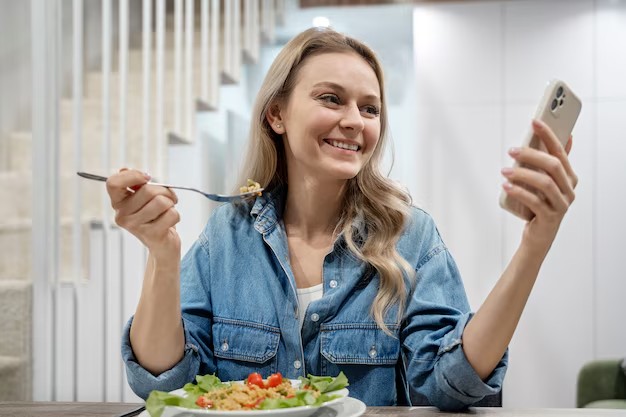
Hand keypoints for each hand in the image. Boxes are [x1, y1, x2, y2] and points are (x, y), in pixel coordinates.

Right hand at [106, 168, 180, 258]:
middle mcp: (122, 215)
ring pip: (161, 202)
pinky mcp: (151, 234)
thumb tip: (124, 169)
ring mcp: (135, 226)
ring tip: (168, 210)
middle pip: (148, 190)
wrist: (162, 245)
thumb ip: (136, 184)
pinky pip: (172, 214)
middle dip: (165, 191)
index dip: (132, 175)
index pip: (113, 183)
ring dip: (171, 203)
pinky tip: (169, 222)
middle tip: (168, 198)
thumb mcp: (144, 198)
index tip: (147, 177)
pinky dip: (176, 215)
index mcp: (118, 203)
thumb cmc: (155, 217)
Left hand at [501, 119, 577, 248]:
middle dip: (532, 154)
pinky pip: (534, 201)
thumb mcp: (544, 182)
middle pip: (553, 165)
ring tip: (504, 171)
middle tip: (511, 150)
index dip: (548, 135)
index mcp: (569, 177)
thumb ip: (548, 163)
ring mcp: (561, 204)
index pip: (560, 151)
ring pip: (544, 183)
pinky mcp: (550, 217)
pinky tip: (506, 186)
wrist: (539, 235)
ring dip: (522, 173)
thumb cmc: (540, 204)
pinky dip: (519, 192)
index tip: (534, 122)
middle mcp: (569, 189)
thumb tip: (556, 136)